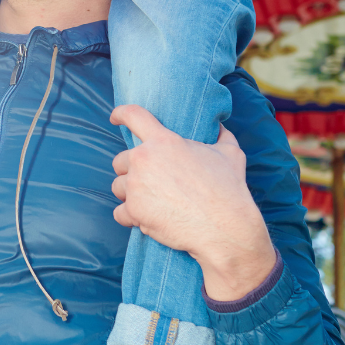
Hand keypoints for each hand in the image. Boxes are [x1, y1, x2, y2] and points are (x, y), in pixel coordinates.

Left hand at [109, 105, 276, 301]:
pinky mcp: (133, 210)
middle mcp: (144, 160)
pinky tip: (144, 219)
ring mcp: (136, 186)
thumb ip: (221, 135)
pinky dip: (130, 217)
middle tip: (151, 181)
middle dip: (132, 170)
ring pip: (118, 186)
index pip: (133, 116)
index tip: (115, 118)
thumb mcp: (230, 154)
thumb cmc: (229, 190)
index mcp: (164, 141)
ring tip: (150, 201)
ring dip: (129, 193)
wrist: (225, 229)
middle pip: (121, 160)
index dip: (121, 114)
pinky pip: (119, 212)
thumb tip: (219, 125)